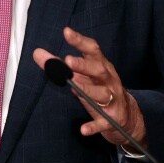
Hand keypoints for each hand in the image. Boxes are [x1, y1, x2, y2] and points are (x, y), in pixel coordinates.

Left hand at [33, 27, 146, 149]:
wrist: (126, 115)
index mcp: (101, 65)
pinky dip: (94, 126)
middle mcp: (108, 80)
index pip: (92, 50)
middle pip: (98, 70)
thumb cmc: (99, 88)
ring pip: (102, 95)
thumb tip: (37, 52)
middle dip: (84, 65)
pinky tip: (83, 130)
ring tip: (75, 87)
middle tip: (68, 60)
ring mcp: (112, 99)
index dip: (80, 41)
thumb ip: (59, 64)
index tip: (66, 32)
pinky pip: (103, 123)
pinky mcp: (112, 119)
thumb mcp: (82, 74)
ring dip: (89, 91)